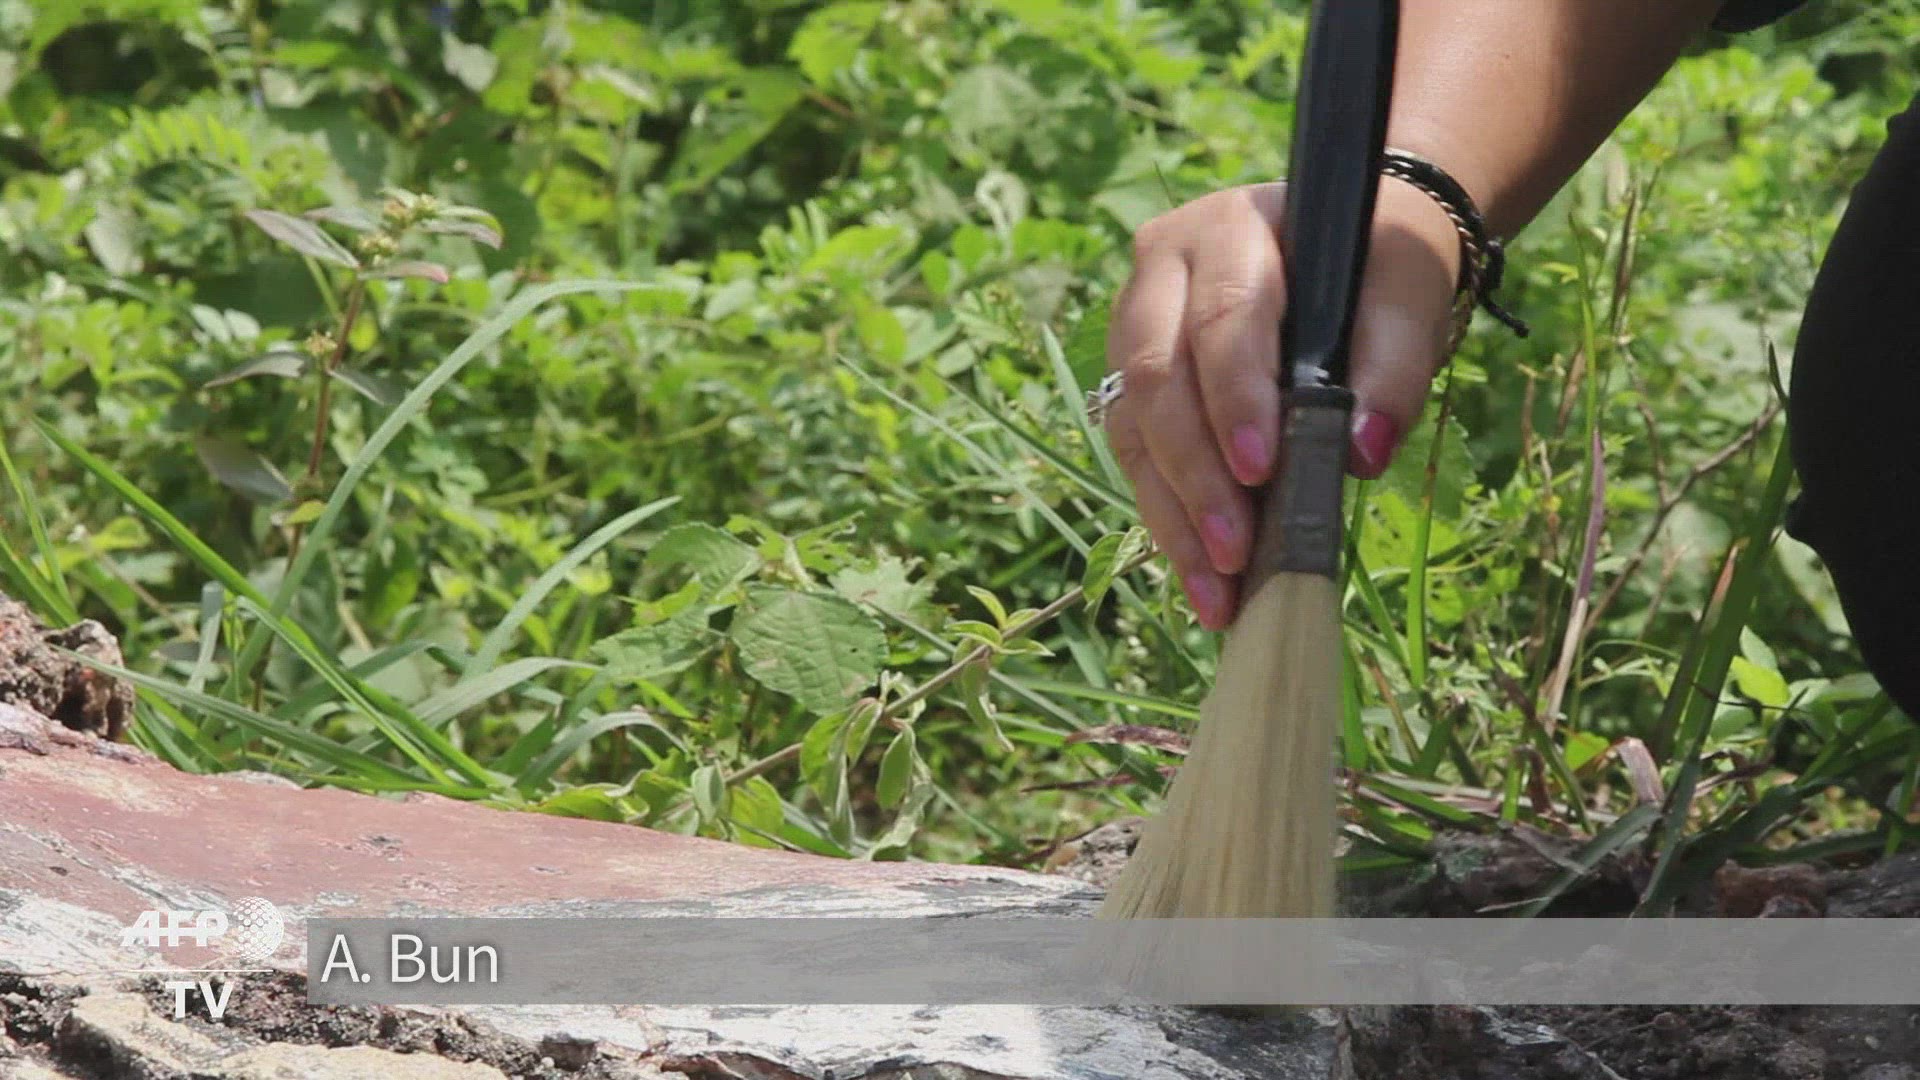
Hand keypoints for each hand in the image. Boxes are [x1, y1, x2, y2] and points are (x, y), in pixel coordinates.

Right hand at [1103, 179, 1462, 629]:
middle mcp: (1163, 271)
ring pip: (1135, 425)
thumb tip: (1362, 454)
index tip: (1263, 472)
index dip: (1235, 399)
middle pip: (1159, 378)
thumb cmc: (1378, 268)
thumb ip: (1393, 366)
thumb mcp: (1405, 296)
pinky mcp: (1133, 382)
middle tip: (1236, 551)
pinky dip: (1169, 521)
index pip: (1221, 318)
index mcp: (1230, 232)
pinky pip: (1135, 456)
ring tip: (1217, 590)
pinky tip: (1203, 580)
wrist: (1352, 250)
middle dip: (1196, 475)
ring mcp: (1137, 325)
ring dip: (1173, 514)